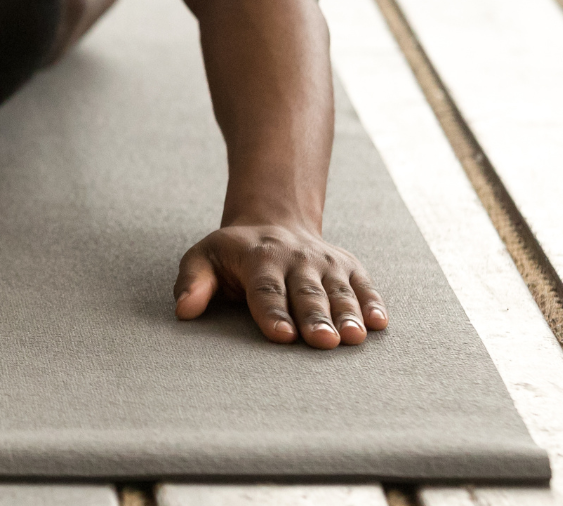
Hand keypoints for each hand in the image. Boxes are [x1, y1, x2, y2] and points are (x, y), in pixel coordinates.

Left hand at [174, 222, 386, 348]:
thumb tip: (183, 310)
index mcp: (259, 258)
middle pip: (306, 293)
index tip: (281, 335)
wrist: (274, 221)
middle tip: (323, 341)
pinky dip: (372, 303)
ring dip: (347, 314)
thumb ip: (193, 282)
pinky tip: (379, 323)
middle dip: (315, 318)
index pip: (265, 290)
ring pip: (338, 291)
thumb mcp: (204, 258)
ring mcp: (326, 263)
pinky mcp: (349, 267)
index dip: (273, 313)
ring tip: (354, 337)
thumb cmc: (234, 254)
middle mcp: (296, 259)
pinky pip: (363, 285)